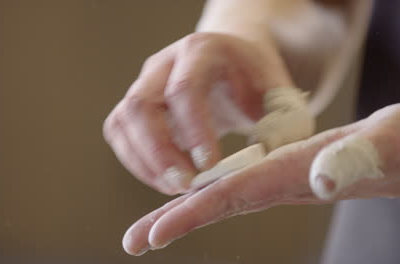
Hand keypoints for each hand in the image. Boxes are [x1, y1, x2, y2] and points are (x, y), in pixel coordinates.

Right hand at [103, 32, 293, 194]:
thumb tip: (266, 161)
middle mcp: (164, 64)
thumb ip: (279, 121)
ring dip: (144, 162)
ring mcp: (144, 83)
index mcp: (202, 51)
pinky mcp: (134, 105)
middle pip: (140, 105)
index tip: (208, 167)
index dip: (193, 130)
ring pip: (122, 122)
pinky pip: (119, 135)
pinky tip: (164, 180)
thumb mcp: (276, 89)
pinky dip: (137, 163)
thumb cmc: (252, 78)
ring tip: (176, 188)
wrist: (228, 61)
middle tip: (185, 186)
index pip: (184, 89)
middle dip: (159, 152)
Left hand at [123, 103, 399, 254]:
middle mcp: (281, 184)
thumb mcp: (388, 141)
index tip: (154, 233)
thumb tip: (325, 179)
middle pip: (218, 205)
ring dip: (185, 209)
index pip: (234, 195)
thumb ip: (355, 159)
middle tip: (133, 241)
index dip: (193, 213)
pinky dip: (211, 192)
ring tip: (149, 227)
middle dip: (174, 221)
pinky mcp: (286, 172)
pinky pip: (240, 184)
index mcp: (294, 175)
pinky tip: (194, 195)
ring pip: (224, 196)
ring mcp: (281, 180)